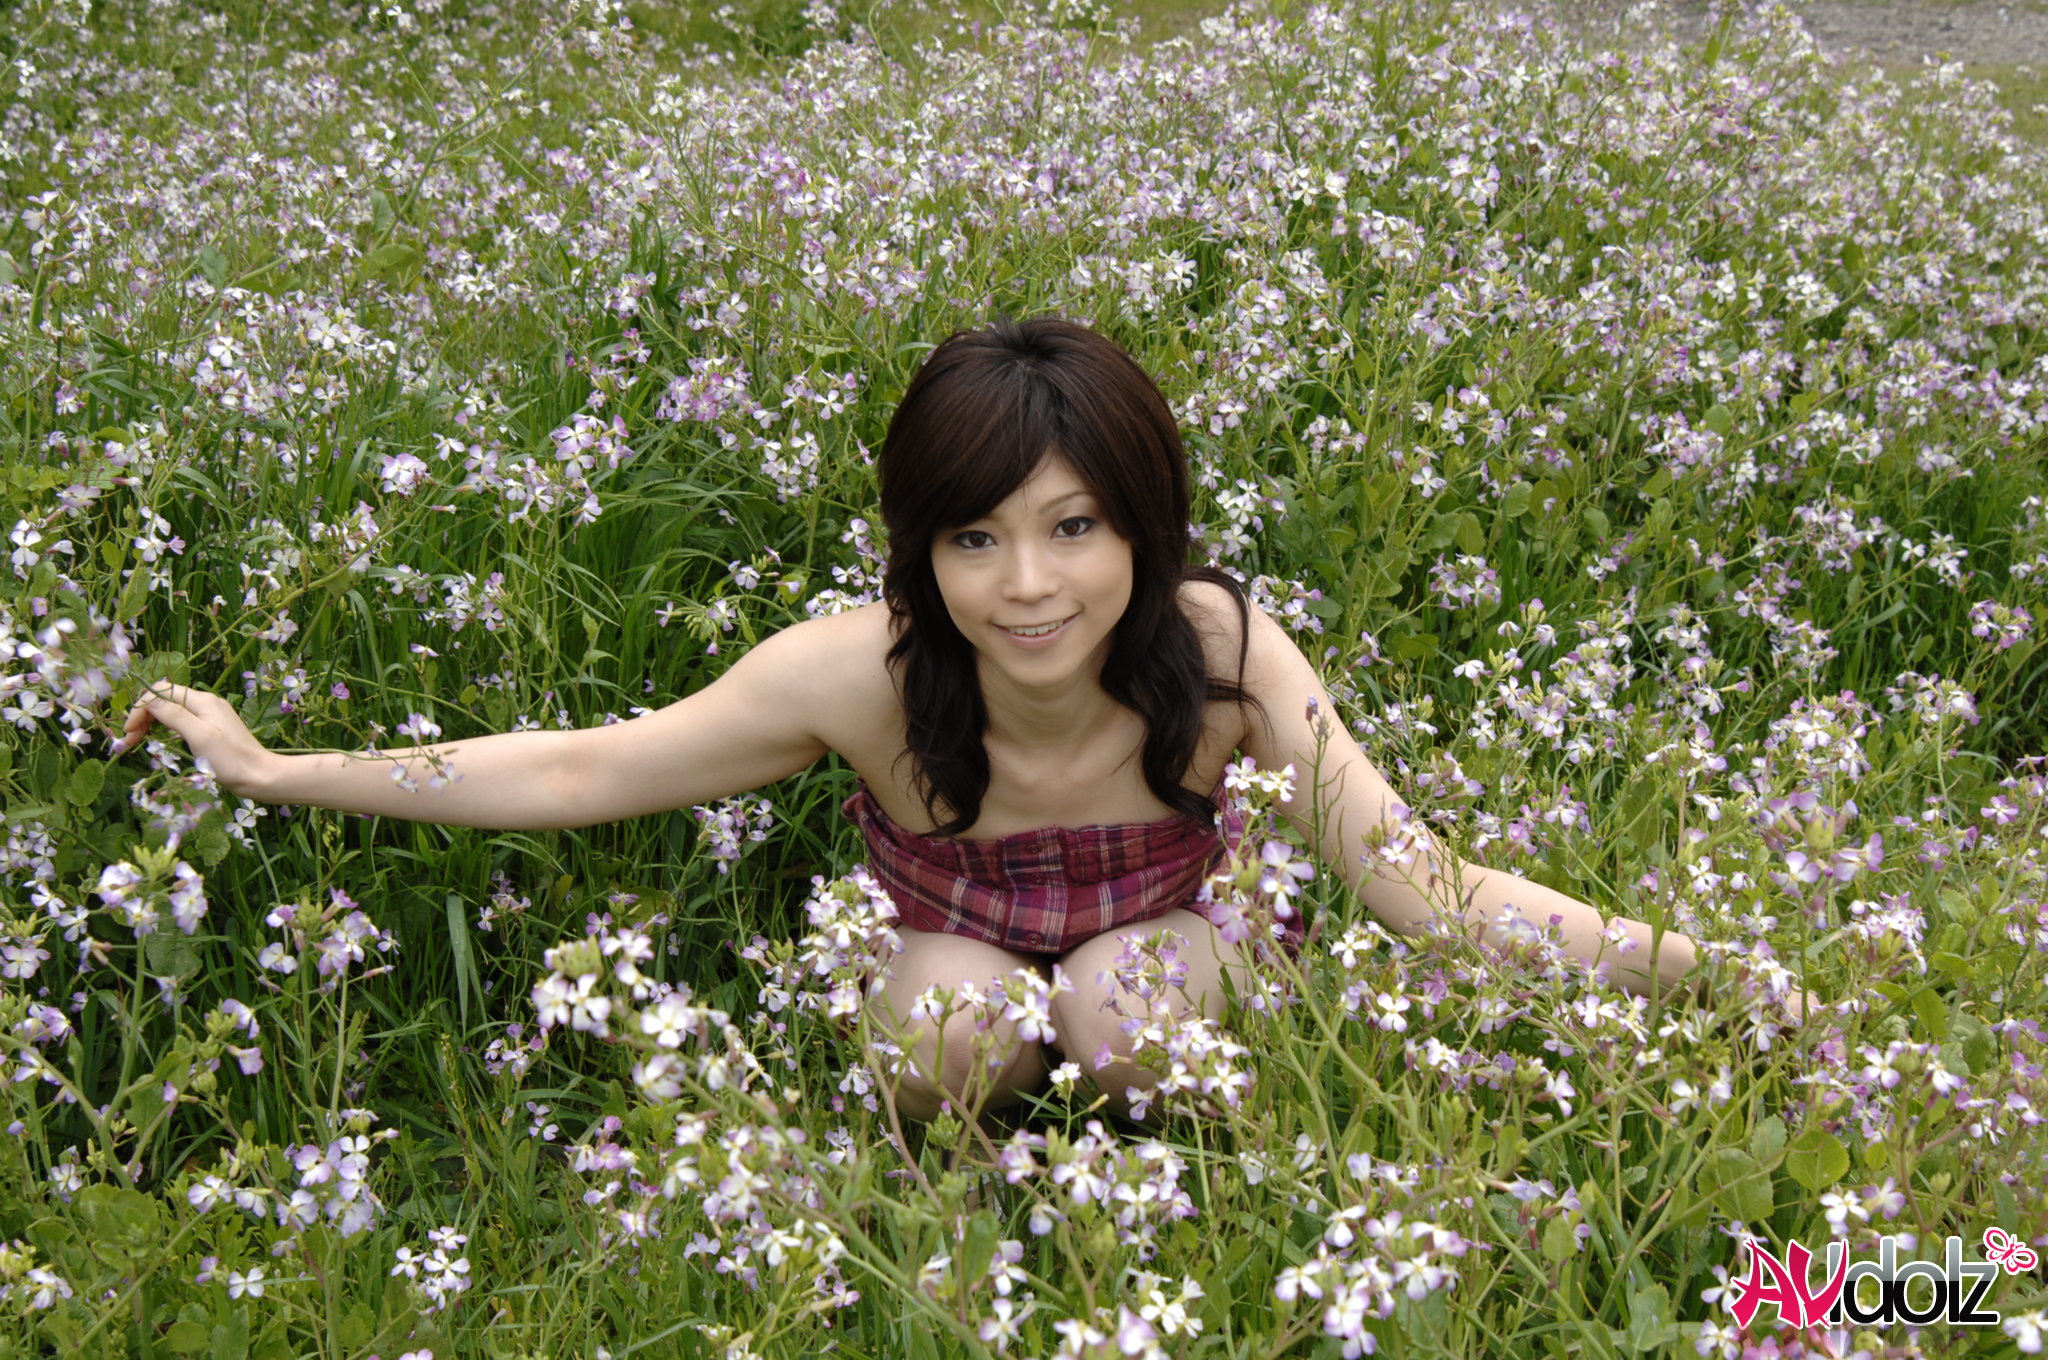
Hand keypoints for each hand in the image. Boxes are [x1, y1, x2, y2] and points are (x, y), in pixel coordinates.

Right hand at [113, 682, 275, 797]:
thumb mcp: (199, 736)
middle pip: (165, 700)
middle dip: (143, 716)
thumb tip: (151, 702)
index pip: (161, 692)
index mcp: (202, 700)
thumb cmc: (230, 759)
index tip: (128, 733)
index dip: (140, 709)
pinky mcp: (213, 730)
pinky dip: (166, 730)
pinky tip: (159, 742)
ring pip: (172, 712)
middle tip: (129, 742)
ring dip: (152, 724)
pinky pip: (182, 723)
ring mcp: (211, 716)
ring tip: (137, 743)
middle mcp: (206, 703)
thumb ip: (175, 715)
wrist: (261, 776)